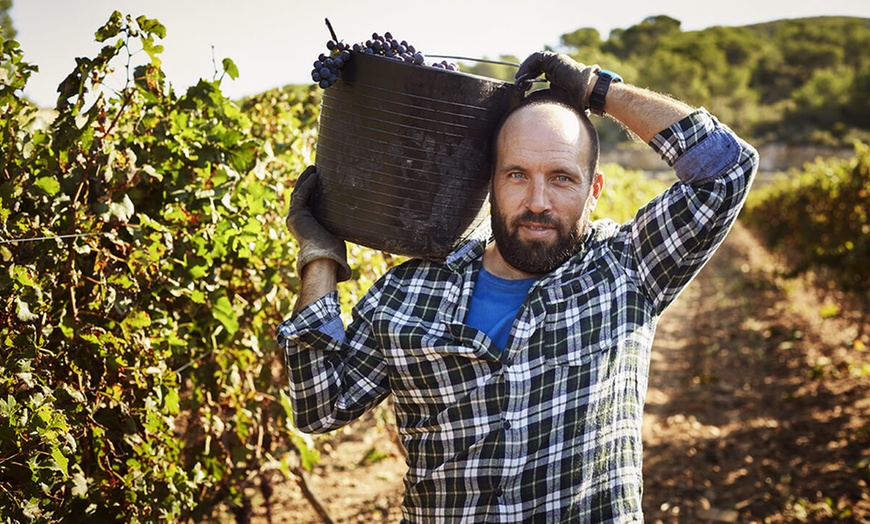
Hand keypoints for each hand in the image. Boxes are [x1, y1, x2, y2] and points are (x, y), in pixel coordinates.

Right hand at [286, 166, 351, 281]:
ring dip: (305, 178)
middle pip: (300, 194)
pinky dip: (308, 185)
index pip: (307, 201)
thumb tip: (359, 213)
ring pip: (298, 192)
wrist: (325, 258)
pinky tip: (315, 175)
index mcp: (306, 222)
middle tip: (315, 168)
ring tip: (314, 168)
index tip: (319, 176)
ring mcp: (294, 217)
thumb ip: (338, 219)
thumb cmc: (334, 249)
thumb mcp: (336, 229)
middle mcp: (297, 219)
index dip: (311, 188)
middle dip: (307, 180)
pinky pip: (301, 195)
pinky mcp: (296, 215)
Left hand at [515, 51, 599, 110]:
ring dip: (525, 70)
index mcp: (555, 73)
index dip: (528, 77)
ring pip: (534, 60)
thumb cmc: (573, 99)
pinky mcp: (555, 59)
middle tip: (519, 85)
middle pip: (534, 65)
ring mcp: (556, 61)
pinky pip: (536, 58)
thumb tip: (528, 100)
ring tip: (520, 81)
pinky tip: (523, 76)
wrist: (586, 93)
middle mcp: (555, 65)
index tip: (523, 88)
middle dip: (525, 74)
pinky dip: (527, 66)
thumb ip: (542, 95)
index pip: (537, 71)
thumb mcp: (553, 97)